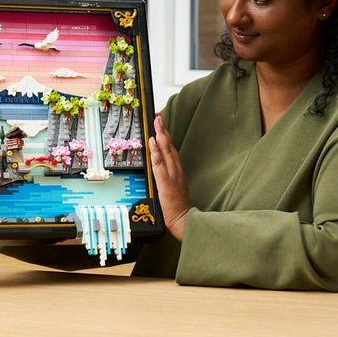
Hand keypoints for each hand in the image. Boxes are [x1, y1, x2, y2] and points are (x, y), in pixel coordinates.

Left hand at [148, 114, 191, 240]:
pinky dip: (156, 152)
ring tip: (156, 124)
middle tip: (158, 117)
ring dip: (160, 136)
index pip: (171, 150)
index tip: (161, 125)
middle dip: (163, 130)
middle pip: (170, 146)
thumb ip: (167, 176)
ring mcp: (172, 175)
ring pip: (166, 152)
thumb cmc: (178, 206)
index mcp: (178, 171)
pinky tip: (153, 143)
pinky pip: (160, 164)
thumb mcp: (173, 187)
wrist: (184, 219)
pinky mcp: (166, 182)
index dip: (166, 136)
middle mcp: (177, 170)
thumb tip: (157, 167)